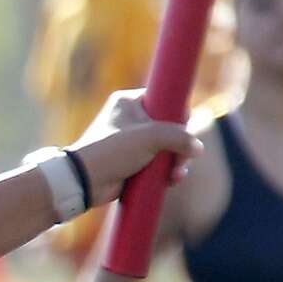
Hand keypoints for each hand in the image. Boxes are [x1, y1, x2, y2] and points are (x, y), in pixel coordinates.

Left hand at [68, 90, 202, 209]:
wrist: (84, 180)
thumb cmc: (112, 150)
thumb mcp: (150, 136)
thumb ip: (178, 136)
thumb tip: (198, 147)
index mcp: (129, 102)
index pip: (164, 100)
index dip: (178, 115)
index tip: (184, 127)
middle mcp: (130, 120)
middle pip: (169, 128)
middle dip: (180, 145)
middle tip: (182, 158)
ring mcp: (131, 144)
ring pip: (166, 149)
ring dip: (175, 162)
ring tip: (175, 175)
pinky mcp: (132, 164)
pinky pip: (157, 165)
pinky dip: (165, 173)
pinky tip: (170, 181)